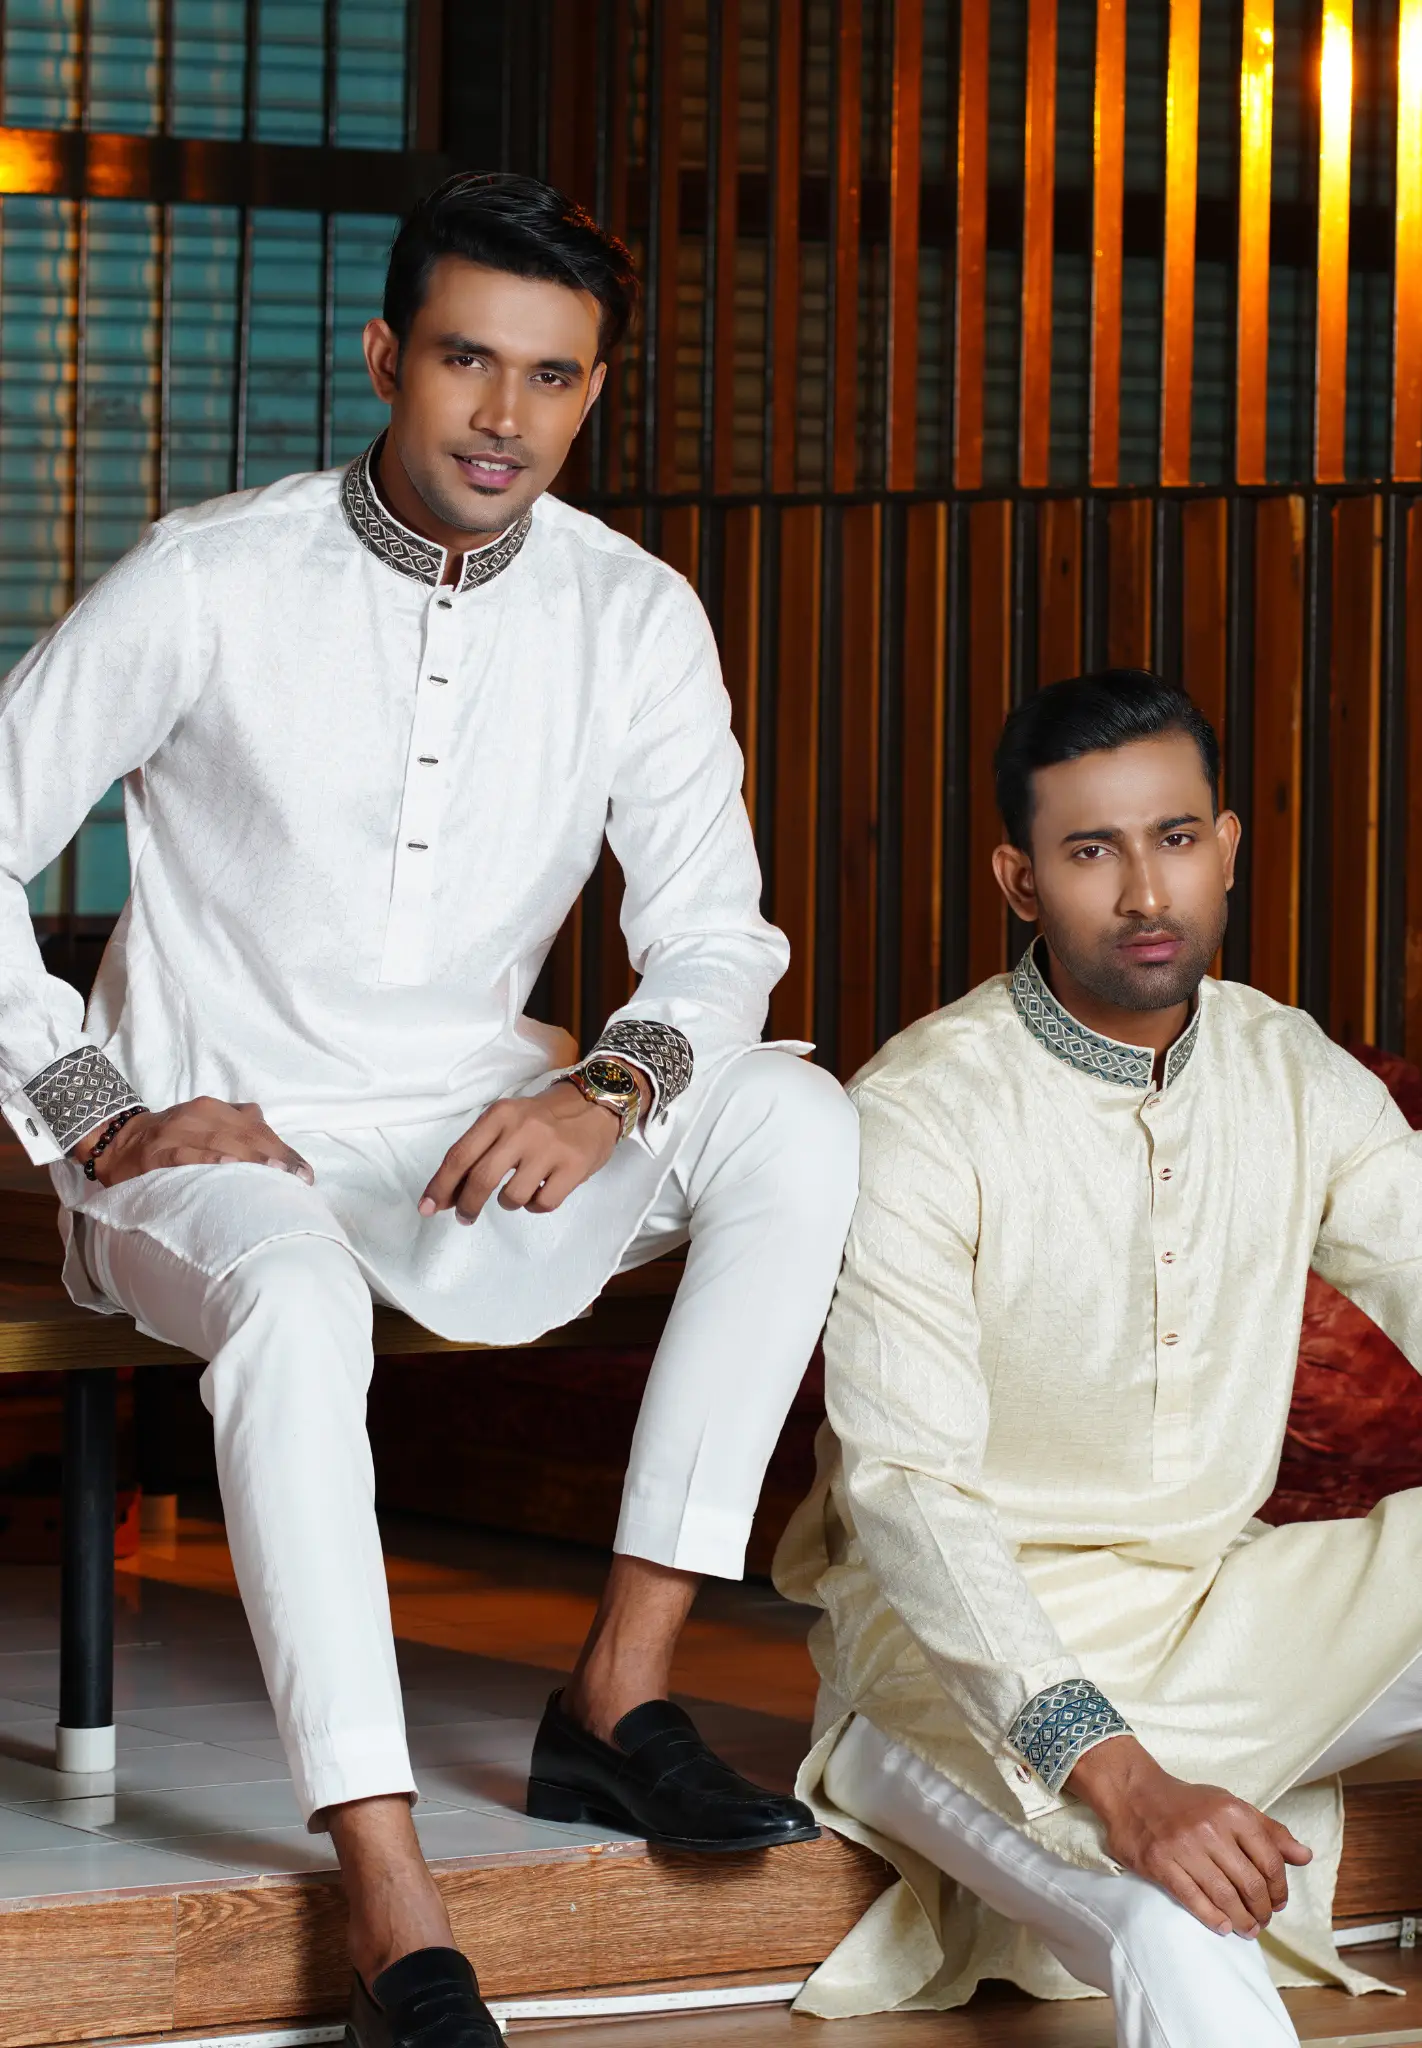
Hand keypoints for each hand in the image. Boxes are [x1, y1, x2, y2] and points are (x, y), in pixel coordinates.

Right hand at [73, 1098, 314, 1187]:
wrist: (118, 1141)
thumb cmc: (174, 1140)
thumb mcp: (208, 1128)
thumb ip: (239, 1135)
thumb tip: (282, 1160)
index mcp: (216, 1110)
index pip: (258, 1128)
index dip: (284, 1150)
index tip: (305, 1173)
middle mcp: (201, 1115)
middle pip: (246, 1134)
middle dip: (275, 1156)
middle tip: (297, 1177)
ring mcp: (178, 1131)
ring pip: (221, 1140)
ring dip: (250, 1157)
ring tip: (274, 1174)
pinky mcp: (158, 1151)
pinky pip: (186, 1153)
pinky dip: (207, 1159)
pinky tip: (226, 1167)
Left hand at [418, 1081, 628, 1224]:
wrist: (595, 1104)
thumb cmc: (542, 1117)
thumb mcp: (508, 1120)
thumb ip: (480, 1151)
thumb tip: (448, 1195)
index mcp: (500, 1115)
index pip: (460, 1155)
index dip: (440, 1186)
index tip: (427, 1208)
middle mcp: (522, 1129)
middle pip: (481, 1179)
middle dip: (467, 1205)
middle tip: (465, 1217)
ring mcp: (549, 1149)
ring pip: (512, 1197)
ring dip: (508, 1203)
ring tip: (519, 1190)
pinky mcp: (573, 1167)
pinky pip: (542, 1204)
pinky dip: (536, 1206)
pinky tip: (542, 1191)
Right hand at [1066, 1735, 1311, 1937]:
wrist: (1134, 1793)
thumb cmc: (1188, 1803)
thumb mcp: (1230, 1806)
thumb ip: (1270, 1831)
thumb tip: (1305, 1856)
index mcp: (1232, 1812)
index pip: (1270, 1860)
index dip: (1279, 1889)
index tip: (1278, 1903)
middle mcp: (1210, 1828)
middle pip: (1250, 1884)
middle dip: (1262, 1911)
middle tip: (1262, 1921)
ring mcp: (1183, 1846)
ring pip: (1224, 1896)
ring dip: (1242, 1920)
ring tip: (1248, 1929)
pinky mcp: (1160, 1863)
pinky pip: (1193, 1899)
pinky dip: (1212, 1918)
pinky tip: (1223, 1926)